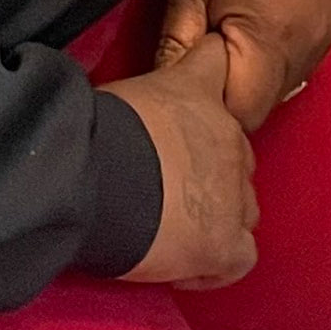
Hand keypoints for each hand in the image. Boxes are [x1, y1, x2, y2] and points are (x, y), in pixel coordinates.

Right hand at [108, 33, 258, 286]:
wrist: (87, 178)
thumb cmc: (86, 134)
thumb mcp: (113, 97)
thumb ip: (137, 103)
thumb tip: (117, 120)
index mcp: (196, 87)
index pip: (216, 61)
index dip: (205, 86)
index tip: (183, 109)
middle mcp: (228, 133)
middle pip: (235, 152)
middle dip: (208, 171)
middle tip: (164, 189)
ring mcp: (233, 190)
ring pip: (244, 206)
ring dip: (215, 216)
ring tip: (172, 231)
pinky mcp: (225, 241)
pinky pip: (239, 258)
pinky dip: (215, 266)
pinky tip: (183, 269)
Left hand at [159, 0, 330, 130]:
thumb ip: (177, 45)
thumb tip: (164, 97)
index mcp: (271, 37)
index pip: (242, 113)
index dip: (210, 108)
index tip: (186, 87)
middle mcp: (309, 44)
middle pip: (265, 104)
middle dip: (232, 93)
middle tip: (201, 59)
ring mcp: (327, 33)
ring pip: (284, 86)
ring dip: (255, 76)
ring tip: (228, 39)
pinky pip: (302, 61)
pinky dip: (277, 57)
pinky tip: (255, 28)